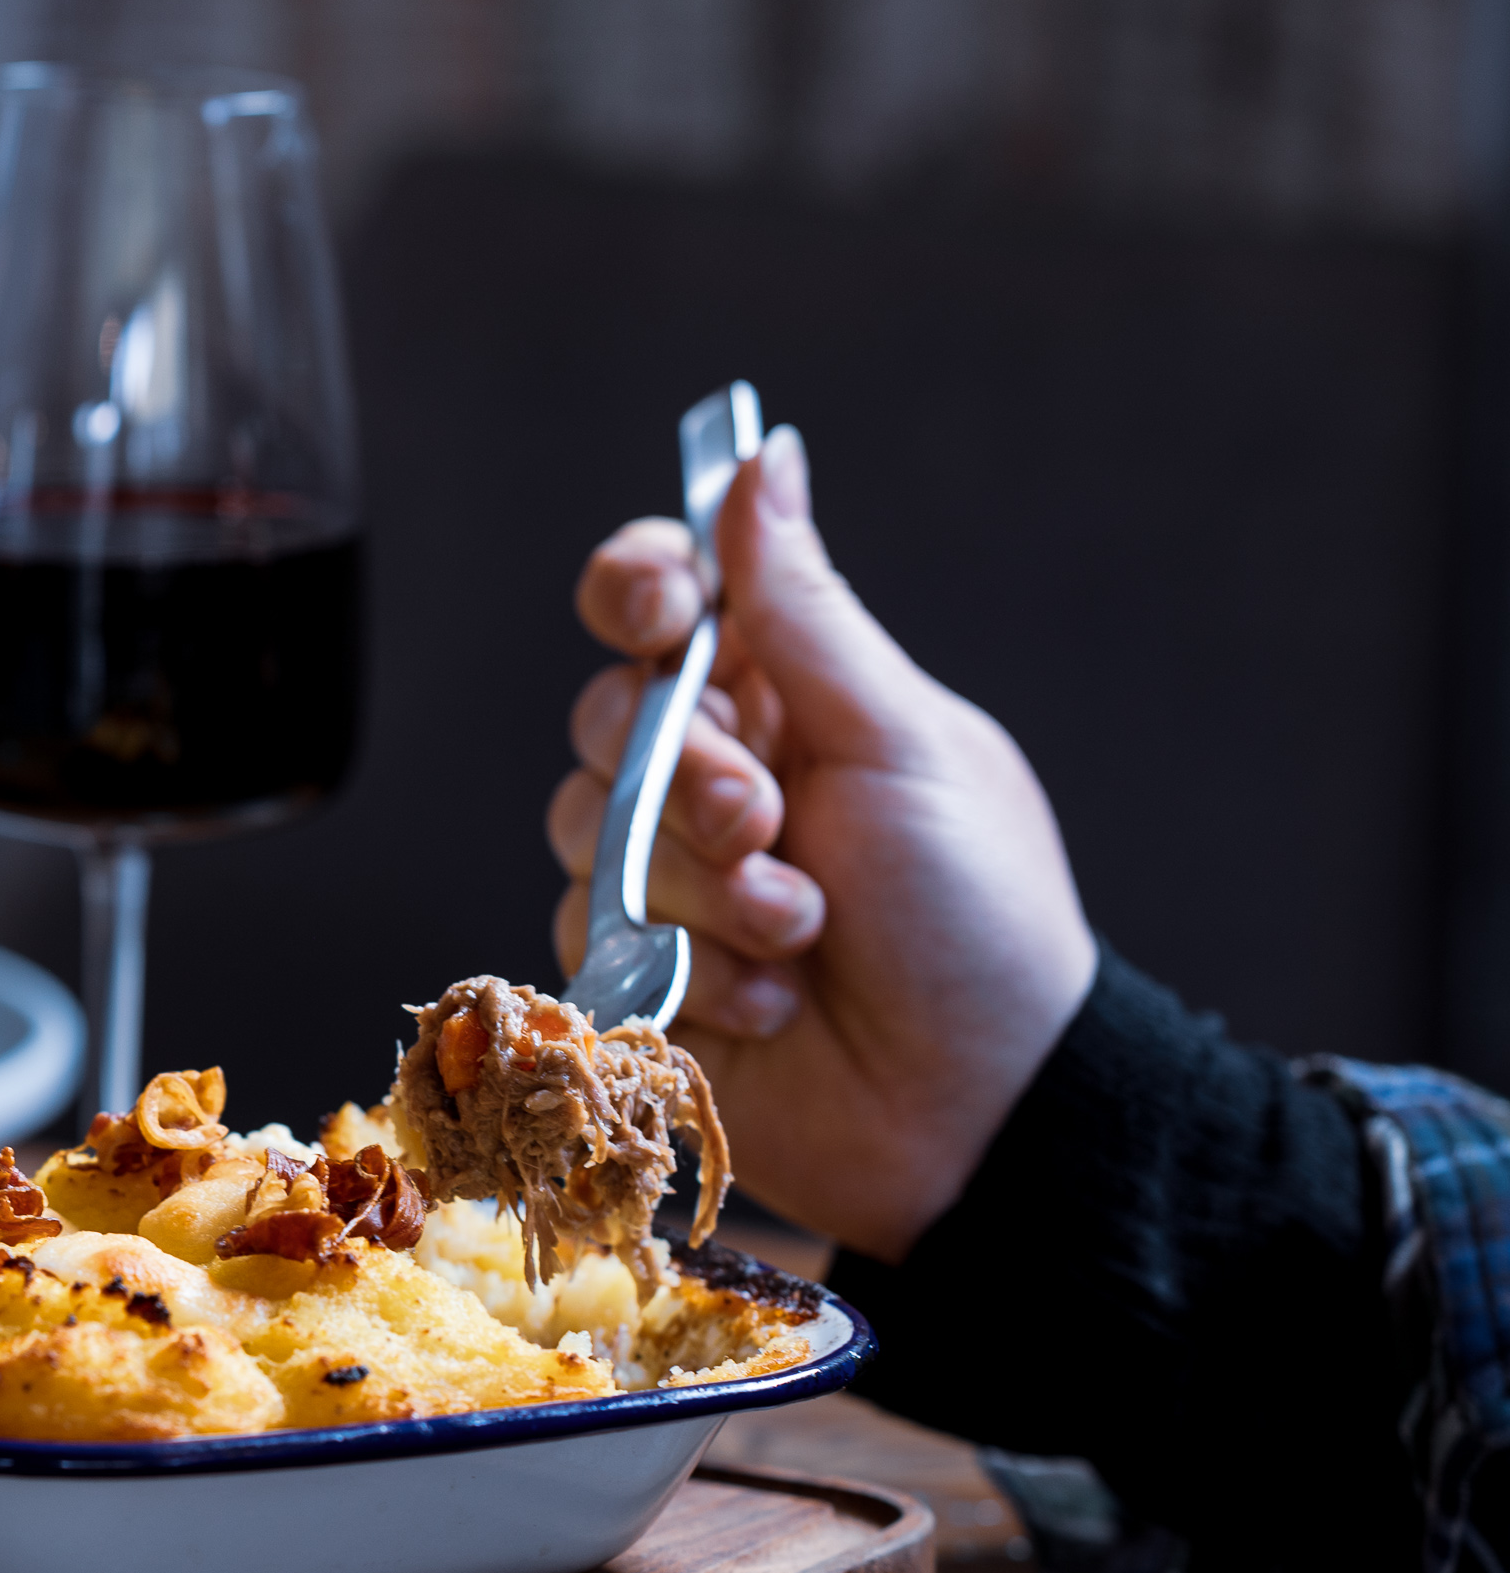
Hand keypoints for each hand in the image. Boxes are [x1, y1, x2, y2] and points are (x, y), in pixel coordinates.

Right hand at [545, 427, 1094, 1260]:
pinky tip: (770, 1004)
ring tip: (799, 934)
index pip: (662, 600)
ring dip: (701, 886)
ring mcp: (673, 879)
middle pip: (608, 714)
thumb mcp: (903, 745)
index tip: (655, 607)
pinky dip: (689, 971)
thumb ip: (806, 610)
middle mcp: (716, 775)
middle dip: (682, 770)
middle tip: (769, 818)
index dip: (635, 587)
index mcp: (789, 697)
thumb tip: (765, 460)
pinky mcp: (638, 975)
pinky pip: (591, 938)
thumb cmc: (978, 923)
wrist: (982, 1112)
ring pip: (589, 829)